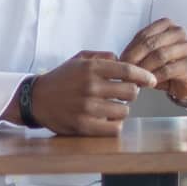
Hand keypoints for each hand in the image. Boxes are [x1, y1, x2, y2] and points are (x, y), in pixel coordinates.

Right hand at [26, 50, 156, 135]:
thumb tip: (123, 60)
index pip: (128, 71)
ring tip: (112, 107)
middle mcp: (91, 87)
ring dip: (122, 109)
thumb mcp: (80, 59)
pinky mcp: (83, 126)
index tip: (151, 81)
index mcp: (92, 68)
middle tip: (123, 94)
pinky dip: (115, 124)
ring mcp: (87, 108)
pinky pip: (114, 128)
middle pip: (130, 92)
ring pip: (124, 111)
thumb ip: (103, 57)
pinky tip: (108, 119)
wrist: (35, 99)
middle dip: (131, 93)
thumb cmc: (61, 78)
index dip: (144, 76)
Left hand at [120, 19, 186, 102]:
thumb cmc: (167, 65)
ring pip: (160, 55)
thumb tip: (118, 59)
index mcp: (167, 25)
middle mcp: (179, 32)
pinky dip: (154, 77)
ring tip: (135, 79)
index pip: (144, 34)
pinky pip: (168, 70)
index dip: (130, 49)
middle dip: (135, 59)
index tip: (121, 62)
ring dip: (144, 69)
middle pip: (151, 44)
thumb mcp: (151, 54)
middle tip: (125, 72)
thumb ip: (138, 52)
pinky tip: (148, 83)